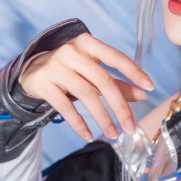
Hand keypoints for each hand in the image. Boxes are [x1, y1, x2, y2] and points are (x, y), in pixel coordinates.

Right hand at [19, 33, 153, 141]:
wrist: (30, 71)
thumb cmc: (69, 70)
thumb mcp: (92, 72)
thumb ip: (116, 83)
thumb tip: (142, 95)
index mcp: (87, 44)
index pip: (115, 57)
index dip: (134, 72)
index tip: (149, 87)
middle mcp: (72, 52)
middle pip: (103, 81)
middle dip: (120, 107)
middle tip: (130, 127)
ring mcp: (56, 66)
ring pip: (86, 95)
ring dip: (102, 118)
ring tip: (113, 134)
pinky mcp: (43, 83)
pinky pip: (65, 107)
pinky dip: (79, 123)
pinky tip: (89, 135)